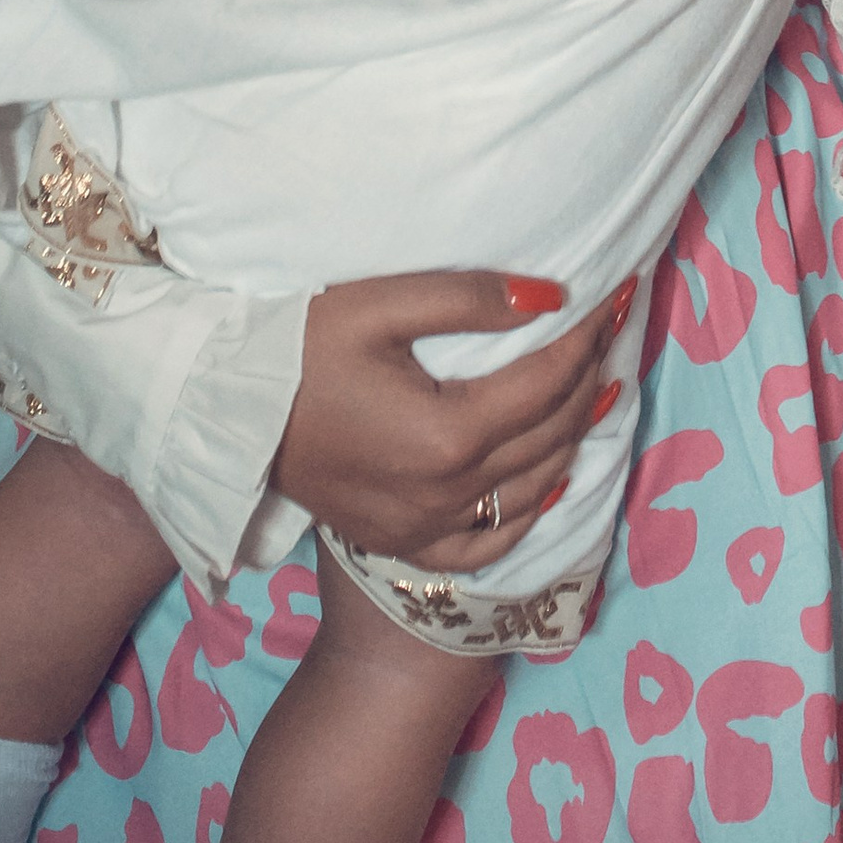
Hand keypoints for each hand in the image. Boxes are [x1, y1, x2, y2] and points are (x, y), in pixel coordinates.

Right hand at [272, 269, 637, 573]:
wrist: (227, 415)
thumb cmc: (298, 348)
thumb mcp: (380, 305)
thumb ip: (470, 299)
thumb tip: (552, 297)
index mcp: (447, 433)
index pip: (547, 382)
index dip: (589, 336)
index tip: (615, 298)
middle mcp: (446, 493)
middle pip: (548, 434)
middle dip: (588, 378)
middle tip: (612, 332)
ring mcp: (424, 528)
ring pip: (531, 490)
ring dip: (570, 438)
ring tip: (594, 389)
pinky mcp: (402, 543)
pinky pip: (487, 544)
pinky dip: (528, 513)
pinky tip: (547, 480)